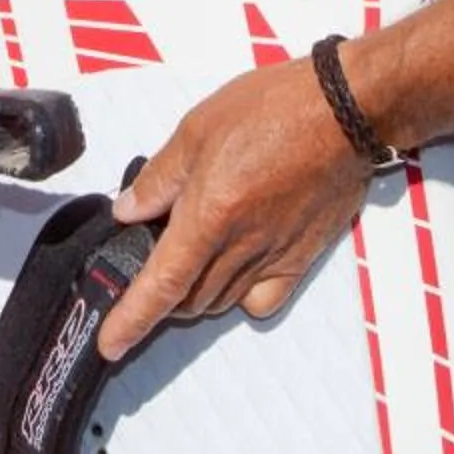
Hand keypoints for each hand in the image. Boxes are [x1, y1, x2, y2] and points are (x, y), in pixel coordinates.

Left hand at [93, 55, 374, 362]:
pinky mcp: (301, 258)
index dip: (132, 320)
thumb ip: (159, 178)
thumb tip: (127, 210)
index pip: (161, 285)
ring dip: (195, 295)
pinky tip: (233, 271)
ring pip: (221, 301)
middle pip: (188, 300)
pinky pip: (263, 300)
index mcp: (208, 215)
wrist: (343, 110)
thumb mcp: (197, 129)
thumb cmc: (273, 108)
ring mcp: (273, 256)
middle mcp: (239, 246)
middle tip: (146, 271)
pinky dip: (240, 297)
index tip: (110, 344)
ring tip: (185, 264)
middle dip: (160, 298)